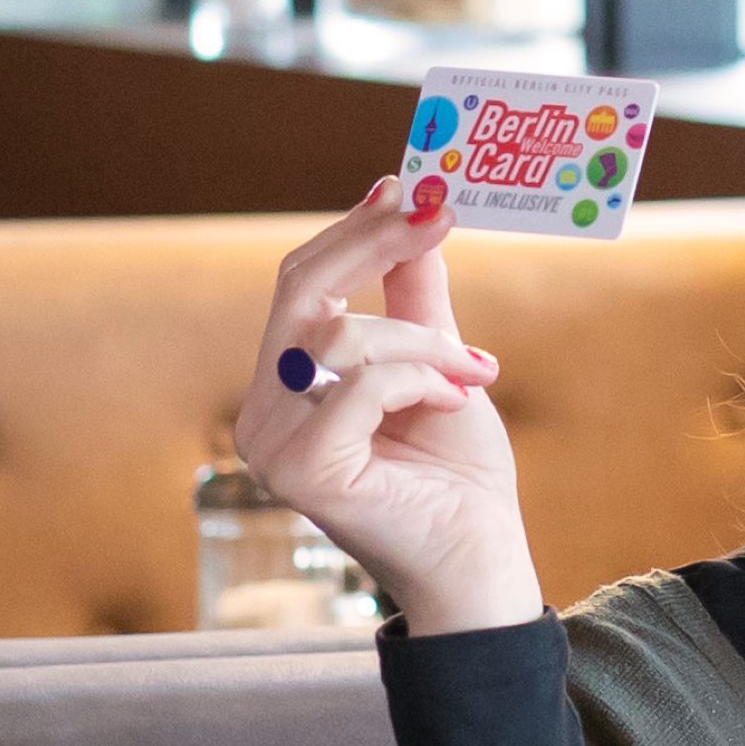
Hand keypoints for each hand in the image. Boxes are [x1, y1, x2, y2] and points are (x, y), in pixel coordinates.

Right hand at [238, 177, 541, 636]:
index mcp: (286, 385)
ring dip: (423, 343)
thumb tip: (414, 211)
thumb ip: (415, 296)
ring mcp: (273, 444)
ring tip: (475, 376)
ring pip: (338, 335)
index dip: (352, 229)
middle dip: (372, 242)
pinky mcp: (301, 470)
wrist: (481, 560)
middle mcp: (264, 412)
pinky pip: (361, 384)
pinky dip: (419, 381)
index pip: (299, 283)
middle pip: (300, 291)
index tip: (407, 185)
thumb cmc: (456, 475)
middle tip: (437, 213)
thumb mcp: (440, 364)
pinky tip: (456, 403)